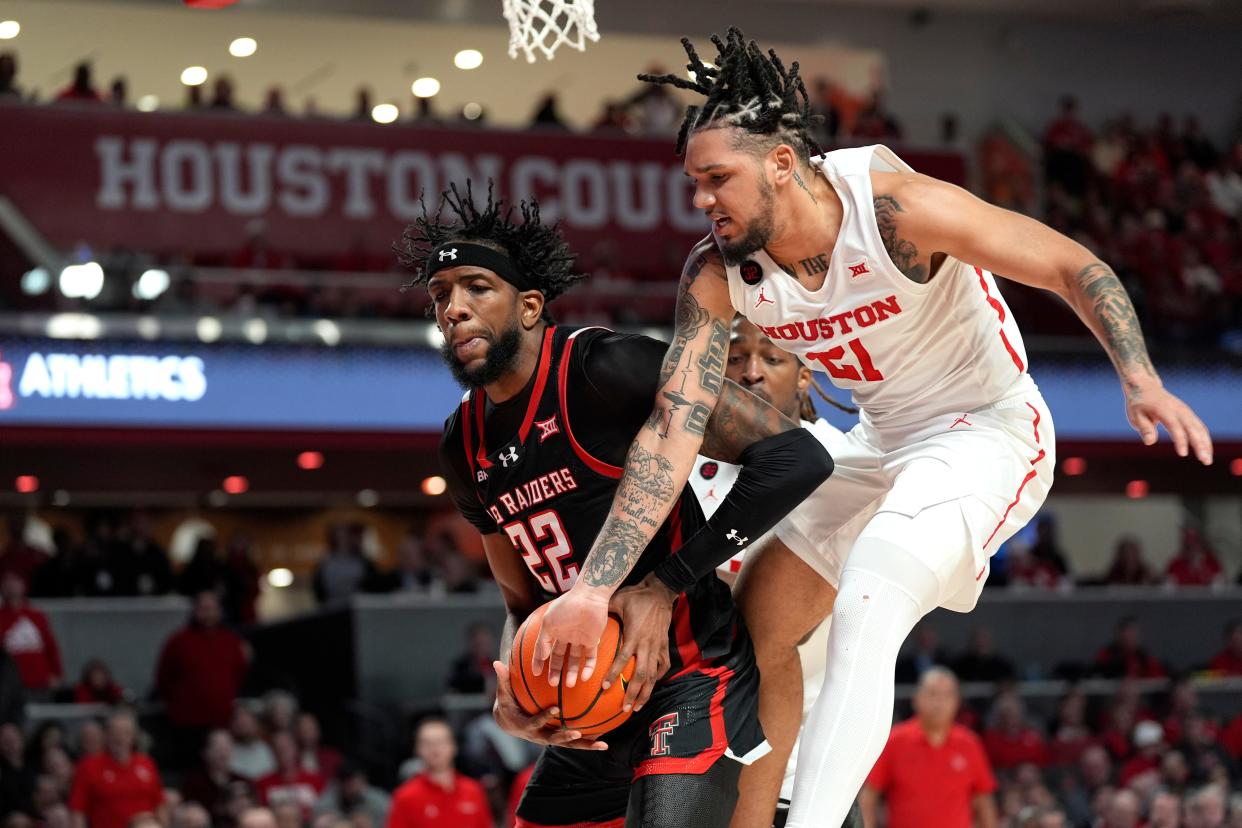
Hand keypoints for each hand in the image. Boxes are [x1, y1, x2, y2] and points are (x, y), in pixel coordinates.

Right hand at [492, 661, 607, 749]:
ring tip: (603, 745)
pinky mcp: (556, 739)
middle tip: (579, 734)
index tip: (555, 709)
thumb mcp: (502, 693)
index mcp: (525, 725)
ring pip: (568, 745)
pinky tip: (604, 740)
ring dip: (585, 745)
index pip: (535, 722)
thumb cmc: (507, 704)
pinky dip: (587, 742)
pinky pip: (573, 742)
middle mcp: (538, 736)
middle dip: (566, 738)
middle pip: (554, 740)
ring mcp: (548, 739)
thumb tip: (496, 662)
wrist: (508, 723)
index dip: (544, 717)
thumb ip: (503, 679)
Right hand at [532, 585, 609, 687]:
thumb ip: (543, 642)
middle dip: (555, 671)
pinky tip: (584, 677)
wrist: (589, 596)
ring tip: (569, 684)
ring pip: (575, 660)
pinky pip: (591, 657)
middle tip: (553, 684)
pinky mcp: (593, 640)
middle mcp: (566, 635)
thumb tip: (541, 658)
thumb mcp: (548, 623)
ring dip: (571, 672)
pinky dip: (588, 668)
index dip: (539, 661)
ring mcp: (580, 638)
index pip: (544, 649)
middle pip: (559, 657)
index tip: (536, 674)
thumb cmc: (566, 607)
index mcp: (554, 630)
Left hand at [604, 574, 675, 712]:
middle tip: (624, 708)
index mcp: (633, 636)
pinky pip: (663, 665)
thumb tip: (586, 616)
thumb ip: (604, 610)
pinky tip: (652, 685)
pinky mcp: (665, 644)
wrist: (660, 590)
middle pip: (641, 675)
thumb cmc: (637, 595)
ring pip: (653, 675)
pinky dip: (658, 677)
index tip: (605, 688)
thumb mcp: (618, 600)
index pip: (623, 660)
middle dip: (633, 693)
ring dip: (646, 692)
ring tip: (637, 706)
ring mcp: (657, 646)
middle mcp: (646, 645)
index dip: (613, 675)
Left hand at [1125, 379, 1212, 464]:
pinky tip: (1206, 451)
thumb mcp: (1135, 415)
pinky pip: (1200, 427)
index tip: (1183, 454)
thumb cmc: (1139, 404)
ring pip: (1200, 428)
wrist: (1146, 387)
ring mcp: (1185, 411)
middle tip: (1205, 461)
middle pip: (1192, 428)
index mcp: (1164, 409)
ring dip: (1206, 444)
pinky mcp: (1188, 414)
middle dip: (1200, 445)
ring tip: (1207, 461)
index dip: (1180, 440)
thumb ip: (1144, 428)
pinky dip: (1204, 439)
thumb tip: (1149, 442)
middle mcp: (1178, 410)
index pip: (1174, 426)